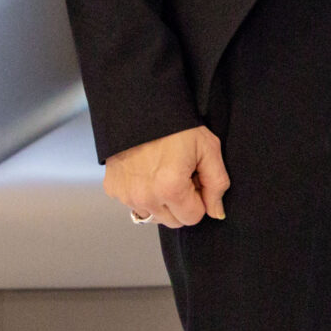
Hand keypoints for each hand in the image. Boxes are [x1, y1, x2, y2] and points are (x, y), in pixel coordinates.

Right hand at [103, 126, 228, 227]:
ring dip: (162, 202)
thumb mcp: (208, 149)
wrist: (142, 110)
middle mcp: (145, 197)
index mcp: (170, 189)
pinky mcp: (113, 190)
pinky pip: (134, 205)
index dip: (200, 199)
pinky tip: (148, 173)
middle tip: (182, 176)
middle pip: (173, 221)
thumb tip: (216, 213)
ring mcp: (126, 195)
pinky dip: (143, 195)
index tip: (196, 179)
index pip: (193, 217)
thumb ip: (216, 184)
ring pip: (153, 216)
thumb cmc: (179, 128)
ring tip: (165, 174)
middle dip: (182, 204)